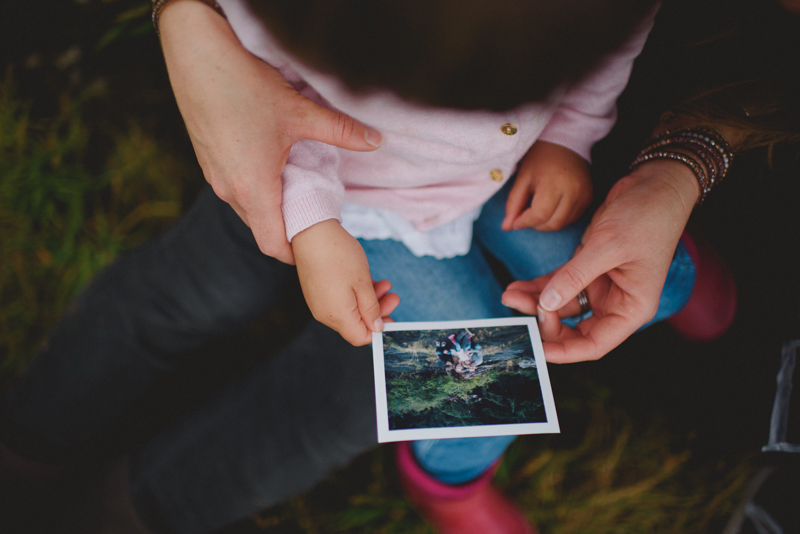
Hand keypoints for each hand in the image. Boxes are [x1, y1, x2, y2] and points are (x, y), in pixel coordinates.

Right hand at [159, 0, 381, 264]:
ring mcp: (214, 177)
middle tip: (313, 218)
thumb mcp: (300, 112)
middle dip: (287, 230)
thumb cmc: (245, 87)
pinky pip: (234, 191)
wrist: (197, 58)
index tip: (316, 246)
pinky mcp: (208, 163)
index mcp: (253, 188)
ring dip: (270, 208)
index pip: (273, 245)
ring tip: (296, 192)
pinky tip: (271, 167)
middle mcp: (229, 191)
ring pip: (247, 210)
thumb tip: (376, 141)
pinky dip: (254, 190)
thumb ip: (341, 132)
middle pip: (261, 230)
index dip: (295, 253)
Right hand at [292, 220, 398, 345]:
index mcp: (337, 316)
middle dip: (378, 311)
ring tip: (384, 284)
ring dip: (369, 299)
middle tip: (393, 296)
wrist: (311, 233)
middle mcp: (325, 314)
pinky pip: (340, 301)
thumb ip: (371, 309)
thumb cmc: (338, 255)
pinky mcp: (316, 292)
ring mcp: (319, 303)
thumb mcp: (363, 283)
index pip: (360, 337)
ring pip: (350, 311)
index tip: (392, 317)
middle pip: (356, 324)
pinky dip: (355, 294)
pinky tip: (367, 281)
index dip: (378, 331)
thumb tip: (376, 327)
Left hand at [502, 141, 591, 231]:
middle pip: (552, 223)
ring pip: (563, 224)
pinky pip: (572, 219)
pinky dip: (558, 219)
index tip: (515, 222)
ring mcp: (584, 195)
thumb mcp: (523, 178)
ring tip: (537, 211)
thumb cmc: (540, 159)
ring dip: (546, 224)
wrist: (565, 144)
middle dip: (535, 225)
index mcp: (554, 182)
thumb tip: (506, 227)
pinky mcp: (588, 198)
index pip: (540, 214)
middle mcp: (573, 190)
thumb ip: (513, 203)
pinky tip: (551, 209)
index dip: (525, 222)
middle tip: (526, 216)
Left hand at [502, 160, 700, 362]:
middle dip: (543, 322)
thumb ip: (576, 276)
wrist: (655, 184)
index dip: (564, 351)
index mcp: (632, 308)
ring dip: (535, 302)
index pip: (594, 344)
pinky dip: (538, 286)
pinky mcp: (587, 267)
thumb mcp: (608, 246)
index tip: (536, 348)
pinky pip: (558, 284)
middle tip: (517, 308)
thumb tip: (546, 304)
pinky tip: (517, 285)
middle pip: (574, 328)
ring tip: (508, 294)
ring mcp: (600, 285)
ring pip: (561, 305)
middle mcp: (616, 302)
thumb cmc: (647, 216)